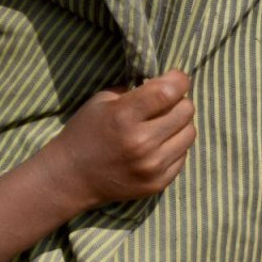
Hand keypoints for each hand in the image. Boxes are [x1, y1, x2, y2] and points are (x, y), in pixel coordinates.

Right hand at [39, 69, 195, 213]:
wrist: (71, 177)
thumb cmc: (85, 133)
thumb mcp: (100, 102)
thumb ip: (133, 91)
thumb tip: (164, 84)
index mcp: (123, 116)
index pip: (169, 91)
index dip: (178, 79)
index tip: (174, 78)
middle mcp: (141, 142)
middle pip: (186, 110)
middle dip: (178, 102)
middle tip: (163, 104)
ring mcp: (152, 166)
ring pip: (190, 133)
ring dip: (178, 125)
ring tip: (160, 126)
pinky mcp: (158, 183)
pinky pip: (183, 155)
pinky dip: (174, 146)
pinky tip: (155, 146)